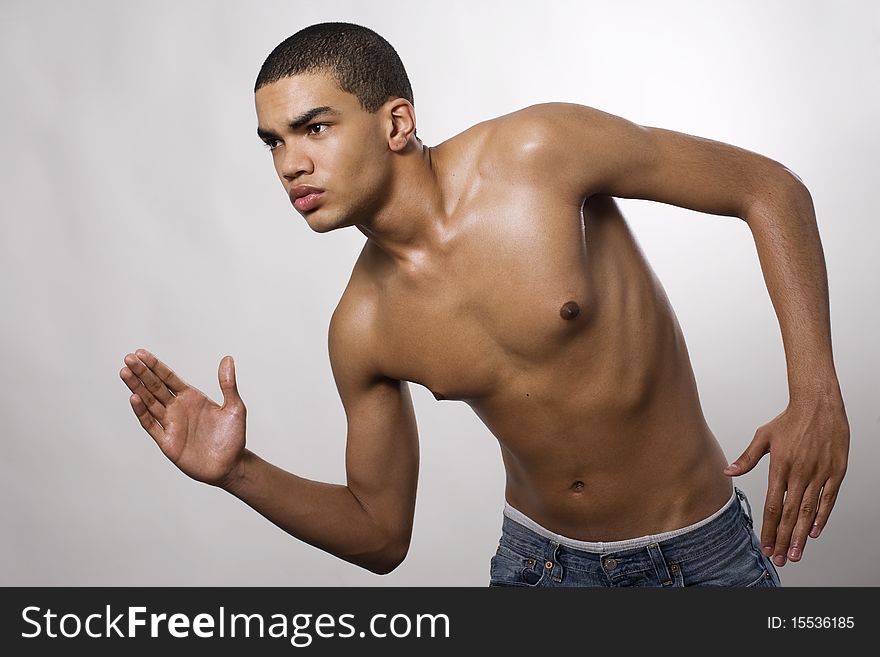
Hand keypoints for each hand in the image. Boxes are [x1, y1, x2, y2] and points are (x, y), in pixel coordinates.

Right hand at [120, 348, 246, 487]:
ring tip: (125, 373)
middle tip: (128, 359)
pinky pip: (150, 424)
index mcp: (192, 397)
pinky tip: (134, 398)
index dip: (155, 366)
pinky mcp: (167, 441)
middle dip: (142, 373)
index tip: (141, 353)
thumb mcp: (234, 408)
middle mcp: (178, 408)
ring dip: (137, 388)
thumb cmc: (233, 437)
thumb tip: (228, 359)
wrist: (230, 466)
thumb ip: (228, 384)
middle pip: (155, 387)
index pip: (169, 378)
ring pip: (149, 402)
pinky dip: (142, 412)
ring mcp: (171, 424)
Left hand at [722, 395, 848, 566]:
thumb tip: (728, 471)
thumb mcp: (763, 436)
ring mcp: (819, 473)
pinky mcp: (836, 471)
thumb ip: (747, 458)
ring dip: (802, 534)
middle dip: (784, 539)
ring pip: (809, 511)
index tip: (766, 545)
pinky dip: (822, 516)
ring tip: (796, 553)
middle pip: (790, 514)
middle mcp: (800, 473)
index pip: (773, 506)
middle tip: (781, 559)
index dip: (769, 528)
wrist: (818, 404)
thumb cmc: (789, 420)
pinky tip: (815, 531)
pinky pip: (829, 499)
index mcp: (780, 467)